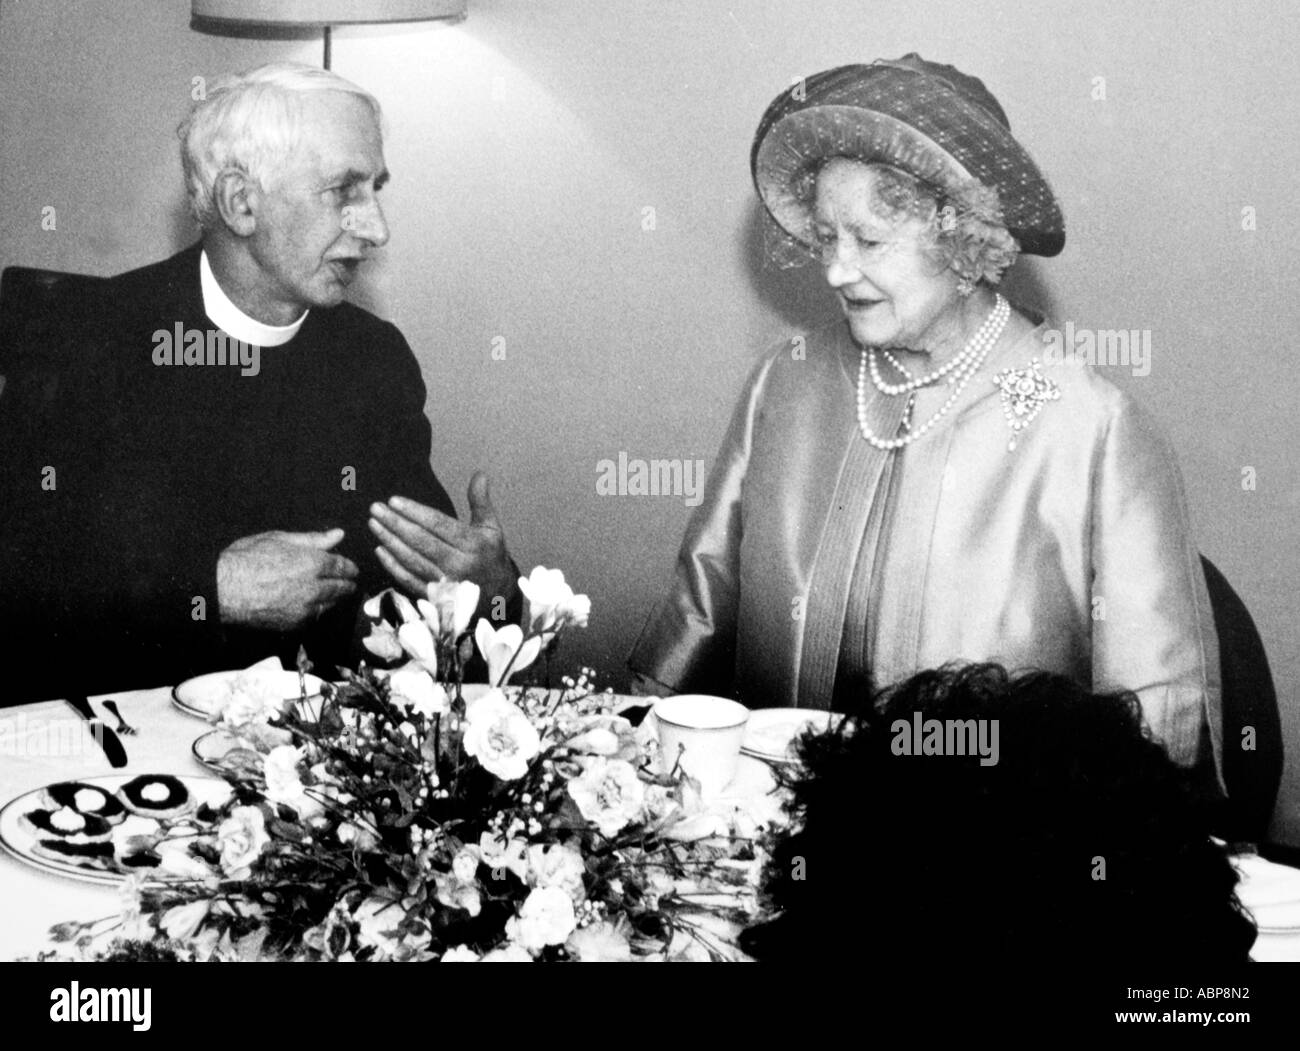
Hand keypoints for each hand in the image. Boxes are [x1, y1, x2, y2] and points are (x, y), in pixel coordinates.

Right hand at [217, 528, 359, 630]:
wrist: (222, 590)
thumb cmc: (246, 559)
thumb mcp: (278, 539)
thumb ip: (312, 539)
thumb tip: (338, 534)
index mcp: (313, 563)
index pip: (343, 566)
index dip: (350, 567)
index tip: (352, 569)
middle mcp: (315, 587)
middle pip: (342, 588)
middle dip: (347, 584)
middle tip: (349, 583)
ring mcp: (306, 609)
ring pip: (331, 604)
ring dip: (335, 598)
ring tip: (334, 593)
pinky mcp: (295, 624)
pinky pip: (315, 617)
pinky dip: (318, 610)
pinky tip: (314, 605)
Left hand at [368, 471, 516, 608]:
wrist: (499, 596)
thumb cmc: (491, 556)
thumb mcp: (491, 528)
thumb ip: (481, 502)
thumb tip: (479, 474)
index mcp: (473, 545)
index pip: (439, 525)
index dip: (415, 512)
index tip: (394, 500)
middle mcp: (459, 564)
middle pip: (421, 541)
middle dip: (395, 523)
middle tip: (376, 508)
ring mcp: (445, 582)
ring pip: (412, 560)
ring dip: (390, 541)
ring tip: (374, 524)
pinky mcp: (435, 596)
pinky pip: (409, 580)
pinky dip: (392, 566)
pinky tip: (380, 550)